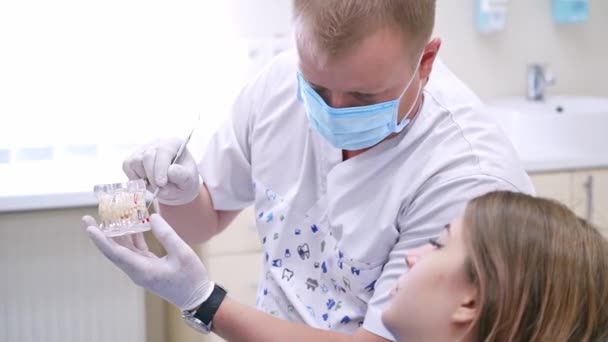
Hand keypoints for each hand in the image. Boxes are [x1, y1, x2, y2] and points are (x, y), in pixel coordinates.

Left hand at [83, 214, 213, 310]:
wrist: (196, 298)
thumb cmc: (191, 278)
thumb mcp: (182, 254)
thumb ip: (166, 235)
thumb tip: (152, 217)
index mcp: (142, 270)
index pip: (116, 253)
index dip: (101, 239)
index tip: (89, 227)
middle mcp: (137, 271)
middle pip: (113, 251)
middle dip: (100, 234)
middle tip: (87, 218)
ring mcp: (141, 270)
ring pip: (123, 250)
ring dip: (116, 234)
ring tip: (110, 217)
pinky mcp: (148, 268)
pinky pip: (135, 251)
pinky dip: (132, 238)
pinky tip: (134, 226)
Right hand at [122, 138, 199, 204]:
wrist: (175, 185)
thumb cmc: (183, 181)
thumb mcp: (189, 181)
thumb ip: (182, 176)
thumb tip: (171, 171)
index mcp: (175, 144)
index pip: (164, 151)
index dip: (161, 168)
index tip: (161, 183)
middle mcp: (158, 143)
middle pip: (148, 156)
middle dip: (152, 176)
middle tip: (158, 189)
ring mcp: (143, 148)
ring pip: (135, 161)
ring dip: (144, 177)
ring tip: (155, 185)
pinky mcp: (133, 157)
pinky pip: (127, 166)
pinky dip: (134, 177)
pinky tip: (146, 181)